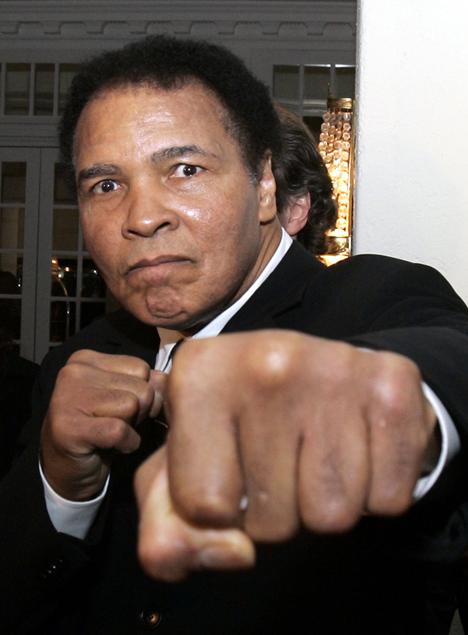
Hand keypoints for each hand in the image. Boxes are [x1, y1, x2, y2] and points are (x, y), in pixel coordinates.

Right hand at [41, 350, 165, 500]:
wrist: (69, 470)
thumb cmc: (100, 430)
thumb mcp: (125, 397)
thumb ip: (147, 383)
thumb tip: (169, 380)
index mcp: (86, 359)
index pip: (141, 368)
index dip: (144, 394)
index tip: (122, 409)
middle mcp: (73, 372)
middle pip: (141, 388)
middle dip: (139, 412)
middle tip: (115, 424)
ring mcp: (67, 398)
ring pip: (133, 406)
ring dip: (131, 428)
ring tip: (111, 433)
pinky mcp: (69, 427)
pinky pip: (120, 430)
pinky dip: (125, 444)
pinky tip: (110, 447)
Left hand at [135, 330, 437, 580]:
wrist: (322, 372)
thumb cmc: (242, 423)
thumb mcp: (182, 468)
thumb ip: (167, 529)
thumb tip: (231, 554)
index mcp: (199, 373)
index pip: (203, 506)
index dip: (217, 511)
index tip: (228, 471)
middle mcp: (265, 360)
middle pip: (270, 521)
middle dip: (274, 513)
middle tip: (279, 462)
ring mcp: (333, 368)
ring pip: (332, 516)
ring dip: (323, 504)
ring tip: (316, 453)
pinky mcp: (393, 385)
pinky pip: (387, 499)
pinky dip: (373, 493)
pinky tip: (355, 447)